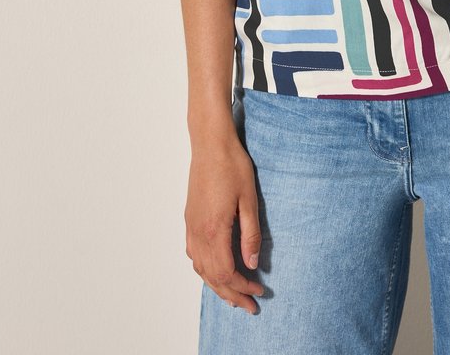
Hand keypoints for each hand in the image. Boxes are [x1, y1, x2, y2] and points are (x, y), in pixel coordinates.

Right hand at [185, 135, 264, 313]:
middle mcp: (198, 232)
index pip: (226, 272)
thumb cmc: (232, 166)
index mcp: (214, 229)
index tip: (259, 291)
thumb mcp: (249, 199)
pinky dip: (205, 269)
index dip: (242, 287)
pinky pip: (194, 254)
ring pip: (200, 268)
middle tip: (250, 306)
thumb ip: (251, 234)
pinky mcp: (190, 219)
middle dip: (231, 294)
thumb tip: (252, 264)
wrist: (210, 144)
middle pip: (211, 276)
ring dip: (217, 284)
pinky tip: (216, 269)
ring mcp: (191, 226)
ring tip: (234, 294)